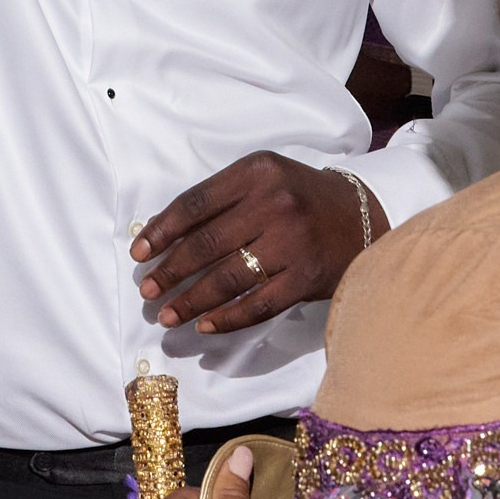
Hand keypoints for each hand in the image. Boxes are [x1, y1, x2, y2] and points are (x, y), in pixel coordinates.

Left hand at [132, 153, 380, 333]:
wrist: (360, 216)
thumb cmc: (297, 197)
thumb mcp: (261, 181)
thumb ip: (217, 201)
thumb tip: (160, 234)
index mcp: (258, 172)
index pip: (196, 203)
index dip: (162, 231)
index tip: (139, 253)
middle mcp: (275, 204)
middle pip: (207, 243)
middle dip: (170, 271)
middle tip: (147, 290)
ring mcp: (293, 242)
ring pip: (228, 278)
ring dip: (191, 300)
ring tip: (167, 315)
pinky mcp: (307, 277)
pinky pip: (258, 304)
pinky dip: (228, 318)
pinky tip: (205, 327)